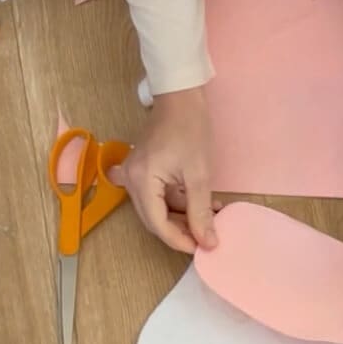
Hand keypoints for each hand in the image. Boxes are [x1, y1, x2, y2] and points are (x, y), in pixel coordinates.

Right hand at [119, 86, 218, 253]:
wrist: (180, 95)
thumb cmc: (189, 128)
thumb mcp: (198, 173)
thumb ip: (201, 211)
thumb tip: (208, 242)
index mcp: (141, 181)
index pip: (157, 224)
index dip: (180, 240)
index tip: (203, 247)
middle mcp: (131, 180)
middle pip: (154, 219)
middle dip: (181, 231)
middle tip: (207, 236)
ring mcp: (135, 174)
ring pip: (158, 209)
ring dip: (183, 216)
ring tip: (211, 217)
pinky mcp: (144, 170)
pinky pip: (159, 195)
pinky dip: (179, 202)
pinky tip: (203, 203)